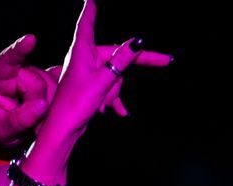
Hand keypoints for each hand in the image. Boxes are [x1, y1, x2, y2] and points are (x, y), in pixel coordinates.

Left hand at [0, 35, 57, 155]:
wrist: (2, 136)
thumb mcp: (2, 130)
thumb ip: (20, 119)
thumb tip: (42, 105)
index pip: (7, 61)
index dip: (19, 50)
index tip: (30, 39)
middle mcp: (15, 74)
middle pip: (37, 81)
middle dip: (37, 104)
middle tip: (29, 123)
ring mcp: (32, 77)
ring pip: (51, 86)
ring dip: (47, 107)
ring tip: (34, 123)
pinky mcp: (46, 83)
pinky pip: (60, 86)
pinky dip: (60, 99)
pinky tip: (53, 109)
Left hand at [37, 0, 171, 143]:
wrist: (65, 128)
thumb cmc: (77, 102)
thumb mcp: (104, 80)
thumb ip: (122, 60)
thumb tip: (138, 42)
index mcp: (83, 50)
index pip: (88, 23)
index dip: (91, 11)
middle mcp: (85, 58)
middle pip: (117, 56)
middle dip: (135, 64)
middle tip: (168, 60)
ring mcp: (88, 73)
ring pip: (115, 75)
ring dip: (114, 91)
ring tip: (103, 103)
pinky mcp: (90, 87)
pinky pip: (109, 88)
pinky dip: (113, 99)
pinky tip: (119, 112)